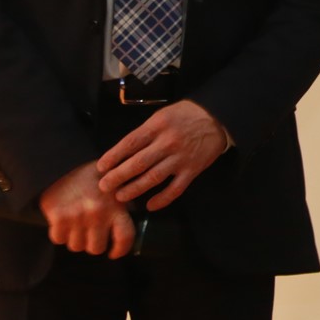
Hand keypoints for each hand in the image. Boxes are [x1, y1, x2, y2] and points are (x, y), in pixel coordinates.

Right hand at [39, 162, 135, 257]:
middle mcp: (98, 213)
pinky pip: (59, 239)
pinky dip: (59, 233)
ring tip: (76, 223)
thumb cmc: (91, 177)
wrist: (61, 163)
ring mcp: (78, 216)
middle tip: (90, 231)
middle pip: (96, 248)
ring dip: (75, 238)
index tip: (113, 252)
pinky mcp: (59, 217)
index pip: (125, 238)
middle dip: (93, 243)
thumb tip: (134, 228)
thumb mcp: (115, 185)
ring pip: (77, 246)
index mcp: (116, 205)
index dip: (120, 250)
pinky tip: (63, 221)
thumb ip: (123, 205)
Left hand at [96, 99, 230, 210]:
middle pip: (138, 163)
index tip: (101, 167)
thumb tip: (123, 151)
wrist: (217, 117)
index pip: (130, 143)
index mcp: (158, 126)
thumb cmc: (186, 114)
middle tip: (104, 186)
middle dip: (118, 176)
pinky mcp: (193, 170)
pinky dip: (162, 199)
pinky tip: (150, 206)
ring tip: (120, 197)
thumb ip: (146, 132)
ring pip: (154, 178)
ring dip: (135, 189)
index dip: (114, 156)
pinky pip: (175, 189)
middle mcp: (168, 143)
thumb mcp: (163, 115)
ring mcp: (180, 158)